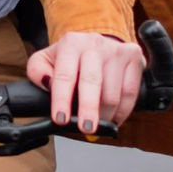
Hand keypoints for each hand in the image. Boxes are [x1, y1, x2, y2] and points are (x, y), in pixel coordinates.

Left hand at [26, 31, 146, 135]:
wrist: (98, 44)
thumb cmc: (70, 58)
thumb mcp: (46, 60)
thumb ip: (38, 72)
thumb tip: (46, 83)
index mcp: (71, 43)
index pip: (65, 75)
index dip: (62, 100)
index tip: (60, 118)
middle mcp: (95, 44)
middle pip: (92, 82)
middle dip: (88, 109)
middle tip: (85, 128)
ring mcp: (117, 50)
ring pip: (113, 93)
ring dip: (104, 115)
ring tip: (96, 124)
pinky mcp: (135, 58)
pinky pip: (130, 93)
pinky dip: (122, 112)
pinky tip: (113, 119)